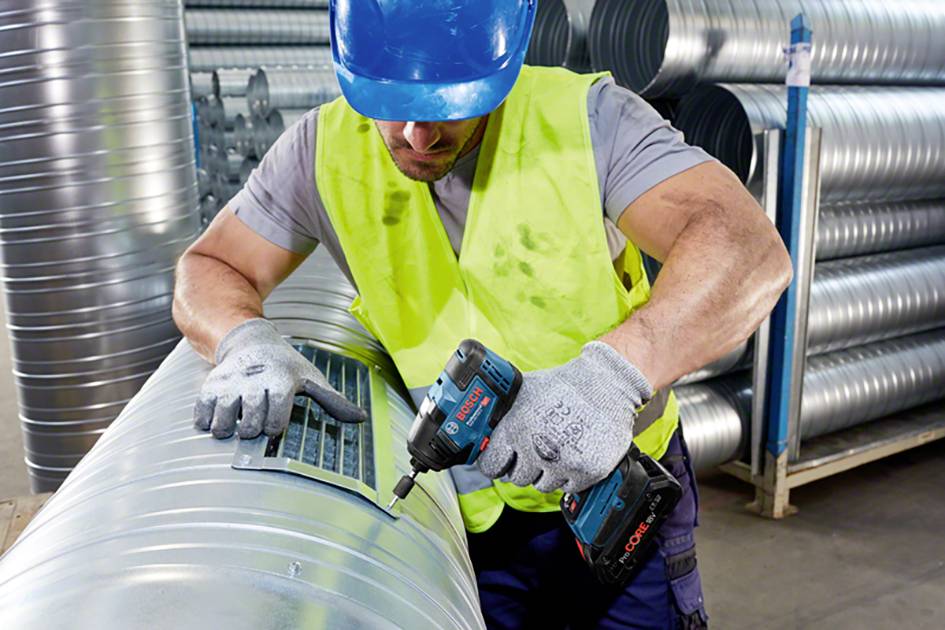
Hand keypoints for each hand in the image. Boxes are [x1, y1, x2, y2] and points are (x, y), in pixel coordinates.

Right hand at [194, 318, 366, 438]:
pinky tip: (216, 419)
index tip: (275, 425)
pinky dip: (206, 421)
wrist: (251, 340)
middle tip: (254, 425)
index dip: (275, 427)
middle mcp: (255, 382)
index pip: (276, 418)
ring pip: (223, 420)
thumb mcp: (311, 379)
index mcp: (281, 382)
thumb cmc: (285, 366)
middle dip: (253, 431)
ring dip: (227, 429)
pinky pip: (202, 412)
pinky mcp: (210, 385)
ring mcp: (230, 384)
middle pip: (250, 423)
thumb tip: (360, 418)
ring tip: (233, 426)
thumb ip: (333, 401)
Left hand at [477, 341, 651, 493]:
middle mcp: (536, 449)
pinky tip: (573, 454)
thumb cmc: (565, 385)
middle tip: (535, 450)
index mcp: (516, 429)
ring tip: (557, 449)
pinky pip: (568, 488)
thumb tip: (484, 430)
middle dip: (524, 466)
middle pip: (517, 478)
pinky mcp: (587, 472)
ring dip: (546, 472)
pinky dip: (569, 475)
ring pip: (542, 485)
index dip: (496, 463)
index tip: (502, 462)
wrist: (607, 384)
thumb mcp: (525, 391)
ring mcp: (562, 463)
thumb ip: (504, 415)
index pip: (491, 465)